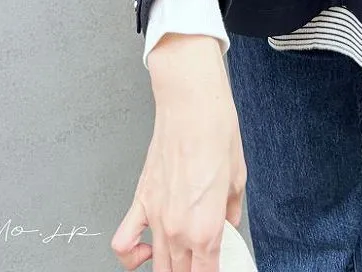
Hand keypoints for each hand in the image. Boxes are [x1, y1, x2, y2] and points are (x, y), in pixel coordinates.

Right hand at [111, 34, 245, 271]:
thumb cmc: (216, 132)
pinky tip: (144, 252)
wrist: (191, 106)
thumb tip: (229, 224)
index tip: (218, 266)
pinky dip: (130, 256)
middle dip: (193, 270)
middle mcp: (178, 229)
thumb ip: (232, 210)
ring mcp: (155, 218)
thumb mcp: (238, 177)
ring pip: (156, 266)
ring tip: (181, 260)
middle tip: (203, 258)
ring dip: (168, 267)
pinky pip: (123, 243)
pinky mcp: (140, 202)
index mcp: (206, 227)